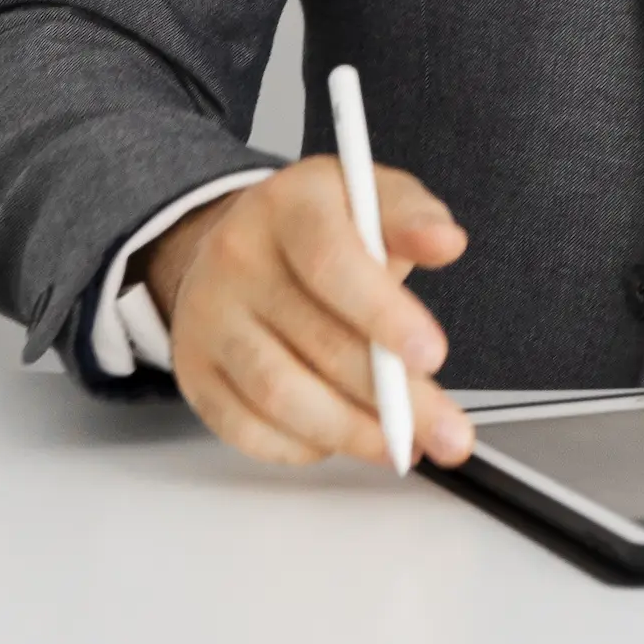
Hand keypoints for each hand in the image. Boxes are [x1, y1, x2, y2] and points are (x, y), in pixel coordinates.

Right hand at [134, 157, 473, 469]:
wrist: (239, 242)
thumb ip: (413, 217)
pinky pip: (247, 429)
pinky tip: (343, 439)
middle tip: (447, 432)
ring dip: (352, 431)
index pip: (330, 261)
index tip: (434, 356)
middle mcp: (236, 259)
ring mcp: (208, 320)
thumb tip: (446, 242)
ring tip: (403, 442)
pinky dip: (302, 446)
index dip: (383, 313)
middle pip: (315, 341)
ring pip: (279, 394)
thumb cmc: (322, 226)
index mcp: (287, 206)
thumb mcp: (372, 196)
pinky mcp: (196, 372)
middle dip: (391, 397)